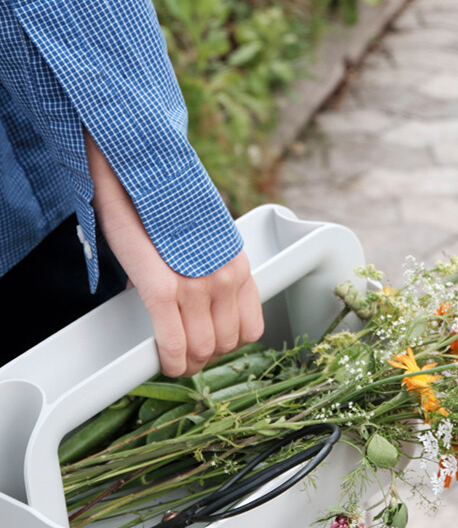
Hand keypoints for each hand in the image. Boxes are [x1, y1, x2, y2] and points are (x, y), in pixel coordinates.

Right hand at [84, 130, 263, 375]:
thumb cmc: (163, 198)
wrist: (136, 164)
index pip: (250, 327)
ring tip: (174, 359)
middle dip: (205, 358)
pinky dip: (169, 360)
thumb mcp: (200, 236)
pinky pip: (173, 342)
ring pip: (203, 349)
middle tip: (186, 357)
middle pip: (226, 344)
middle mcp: (224, 276)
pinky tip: (163, 362)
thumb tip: (192, 302)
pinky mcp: (163, 288)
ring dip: (187, 363)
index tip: (209, 344)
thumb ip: (205, 270)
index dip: (228, 344)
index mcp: (237, 264)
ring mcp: (197, 284)